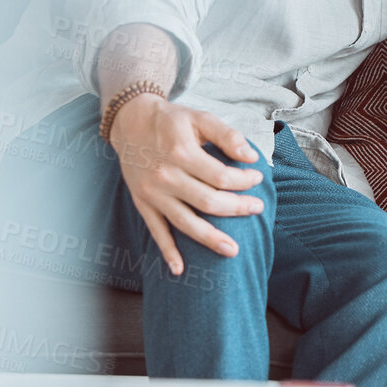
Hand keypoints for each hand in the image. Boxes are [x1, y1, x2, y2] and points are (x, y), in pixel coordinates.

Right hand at [107, 93, 264, 274]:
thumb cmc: (171, 121)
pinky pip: (156, 231)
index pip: (220, 176)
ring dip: (210, 239)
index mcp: (181, 152)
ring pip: (185, 222)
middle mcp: (165, 176)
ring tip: (232, 250)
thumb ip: (227, 135)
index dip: (243, 181)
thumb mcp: (199, 118)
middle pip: (208, 202)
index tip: (256, 178)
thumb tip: (251, 158)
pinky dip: (167, 251)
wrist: (130, 122)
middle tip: (257, 208)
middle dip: (237, 208)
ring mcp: (152, 193)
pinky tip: (179, 269)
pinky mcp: (143, 203)